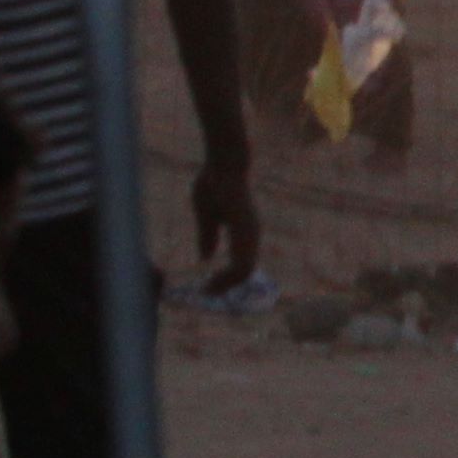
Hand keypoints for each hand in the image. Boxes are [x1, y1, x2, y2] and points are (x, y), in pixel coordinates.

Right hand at [191, 155, 262, 286]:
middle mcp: (251, 235)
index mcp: (243, 233)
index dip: (226, 278)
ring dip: (227, 283)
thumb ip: (208, 236)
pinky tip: (215, 279)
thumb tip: (206, 257)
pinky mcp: (244, 228)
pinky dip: (230, 274)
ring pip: (246, 269)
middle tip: (208, 294)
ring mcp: (250, 232)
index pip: (241, 264)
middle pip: (245, 271)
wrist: (222, 163)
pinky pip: (243, 259)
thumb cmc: (215, 184)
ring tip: (210, 291)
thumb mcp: (207, 216)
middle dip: (226, 286)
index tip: (208, 288)